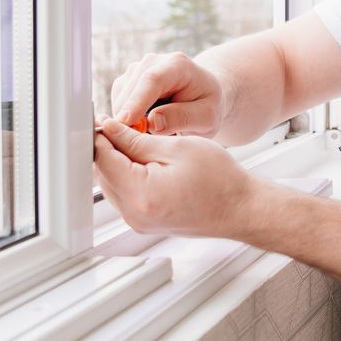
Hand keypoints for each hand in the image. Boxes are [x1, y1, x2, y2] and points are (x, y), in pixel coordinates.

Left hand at [92, 116, 257, 236]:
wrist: (240, 208)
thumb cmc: (220, 179)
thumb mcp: (176, 147)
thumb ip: (135, 140)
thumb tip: (109, 129)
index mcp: (141, 194)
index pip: (103, 159)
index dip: (100, 134)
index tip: (104, 118)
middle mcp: (134, 214)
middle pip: (102, 173)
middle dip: (107, 147)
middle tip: (120, 126)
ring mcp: (138, 221)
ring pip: (110, 183)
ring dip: (116, 161)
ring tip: (135, 141)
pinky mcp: (143, 222)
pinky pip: (123, 194)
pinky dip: (127, 174)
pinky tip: (143, 160)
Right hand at [108, 51, 228, 136]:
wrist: (201, 96)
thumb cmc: (206, 106)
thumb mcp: (206, 117)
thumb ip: (182, 118)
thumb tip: (152, 122)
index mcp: (178, 65)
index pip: (152, 80)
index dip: (137, 101)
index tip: (125, 122)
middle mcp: (153, 61)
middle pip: (131, 89)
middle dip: (129, 118)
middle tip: (141, 145)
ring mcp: (137, 70)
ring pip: (120, 98)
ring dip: (129, 121)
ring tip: (154, 134)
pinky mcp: (126, 81)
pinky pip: (117, 104)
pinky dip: (125, 119)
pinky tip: (145, 127)